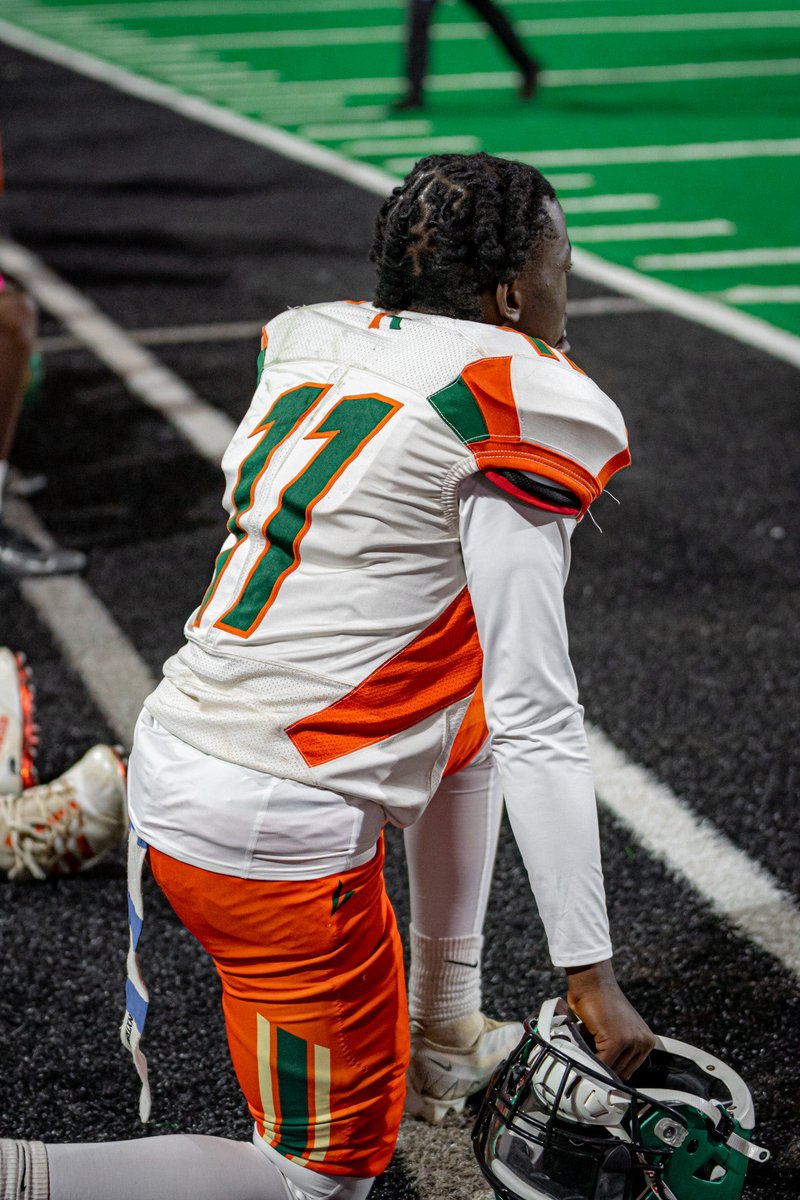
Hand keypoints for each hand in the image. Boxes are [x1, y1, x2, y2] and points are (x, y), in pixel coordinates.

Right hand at [565, 959, 654, 1079]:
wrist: (592, 982)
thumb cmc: (599, 1000)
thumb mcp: (617, 1028)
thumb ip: (617, 1048)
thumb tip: (605, 1069)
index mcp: (646, 1040)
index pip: (630, 1069)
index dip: (613, 1072)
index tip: (601, 1076)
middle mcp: (643, 1041)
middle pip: (621, 1072)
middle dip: (603, 1069)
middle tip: (588, 1064)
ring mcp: (632, 1041)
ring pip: (611, 1069)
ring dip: (596, 1065)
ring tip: (584, 1055)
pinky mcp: (617, 1041)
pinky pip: (602, 1063)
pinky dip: (590, 1062)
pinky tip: (582, 1055)